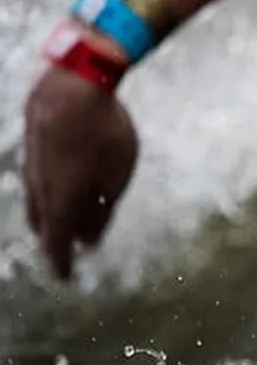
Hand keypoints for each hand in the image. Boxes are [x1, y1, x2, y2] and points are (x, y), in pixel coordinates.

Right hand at [22, 67, 137, 278]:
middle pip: (45, 226)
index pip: (57, 244)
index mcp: (62, 203)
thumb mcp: (117, 177)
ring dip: (48, 220)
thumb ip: (102, 212)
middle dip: (54, 243)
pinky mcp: (31, 150)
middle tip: (61, 257)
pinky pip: (36, 183)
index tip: (65, 278)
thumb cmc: (104, 132)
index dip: (61, 263)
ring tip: (57, 228)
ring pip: (37, 205)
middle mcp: (40, 191)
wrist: (71, 86)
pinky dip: (45, 196)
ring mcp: (31, 169)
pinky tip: (50, 194)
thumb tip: (90, 242)